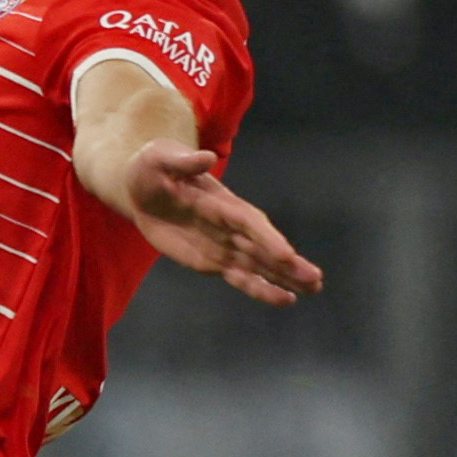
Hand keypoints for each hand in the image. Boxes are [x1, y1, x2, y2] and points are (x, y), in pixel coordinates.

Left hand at [123, 139, 322, 306]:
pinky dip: (259, 288)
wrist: (141, 187)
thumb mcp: (159, 159)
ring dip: (283, 278)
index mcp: (220, 202)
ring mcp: (223, 245)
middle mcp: (229, 226)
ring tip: (312, 290)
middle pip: (262, 247)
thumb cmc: (152, 167)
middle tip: (315, 279)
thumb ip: (183, 162)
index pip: (248, 222)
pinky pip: (239, 277)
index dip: (267, 238)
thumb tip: (206, 157)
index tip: (286, 255)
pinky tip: (284, 299)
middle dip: (287, 263)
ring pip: (257, 265)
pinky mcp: (212, 260)